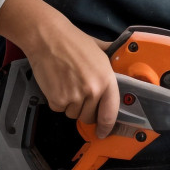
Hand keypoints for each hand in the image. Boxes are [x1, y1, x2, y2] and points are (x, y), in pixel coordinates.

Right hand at [0, 0, 120, 137]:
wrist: (48, 38)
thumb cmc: (75, 41)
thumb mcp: (100, 51)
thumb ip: (111, 65)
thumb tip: (122, 66)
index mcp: (107, 80)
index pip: (110, 113)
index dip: (107, 126)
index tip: (104, 132)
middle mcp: (92, 91)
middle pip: (89, 117)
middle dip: (85, 110)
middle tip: (79, 94)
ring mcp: (74, 97)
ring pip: (73, 114)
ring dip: (70, 105)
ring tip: (67, 83)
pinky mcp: (56, 100)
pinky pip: (59, 109)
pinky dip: (57, 100)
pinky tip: (57, 83)